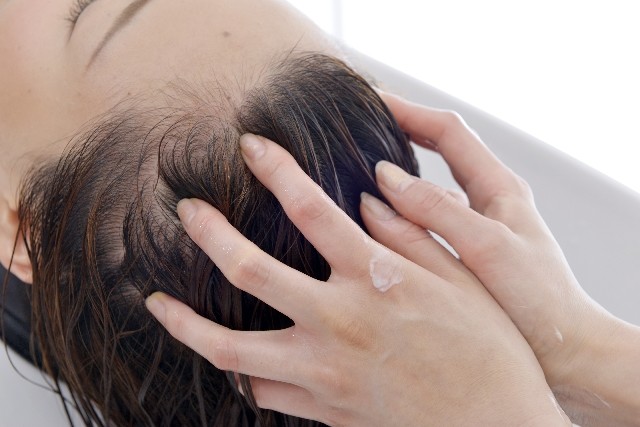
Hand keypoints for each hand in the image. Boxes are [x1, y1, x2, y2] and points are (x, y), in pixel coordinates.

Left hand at [146, 134, 568, 425]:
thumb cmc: (490, 350)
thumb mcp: (462, 280)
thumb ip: (411, 234)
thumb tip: (369, 196)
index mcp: (376, 278)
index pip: (311, 207)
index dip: (276, 169)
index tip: (252, 146)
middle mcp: (340, 320)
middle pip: (251, 270)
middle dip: (210, 233)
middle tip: (187, 211)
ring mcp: (325, 370)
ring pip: (231, 349)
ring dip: (187, 324)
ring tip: (158, 304)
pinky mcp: (325, 409)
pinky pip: (263, 392)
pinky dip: (241, 373)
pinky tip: (229, 358)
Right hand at [375, 92, 639, 424]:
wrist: (567, 355)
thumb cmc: (539, 303)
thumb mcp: (486, 247)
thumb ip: (436, 211)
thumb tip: (383, 179)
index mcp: (498, 189)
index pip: (447, 132)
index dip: (408, 111)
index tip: (369, 100)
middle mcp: (484, 203)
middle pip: (435, 155)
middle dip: (397, 136)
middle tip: (354, 133)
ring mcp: (472, 230)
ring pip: (424, 194)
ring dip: (392, 183)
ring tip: (352, 179)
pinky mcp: (461, 257)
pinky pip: (422, 227)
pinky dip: (396, 221)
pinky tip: (371, 232)